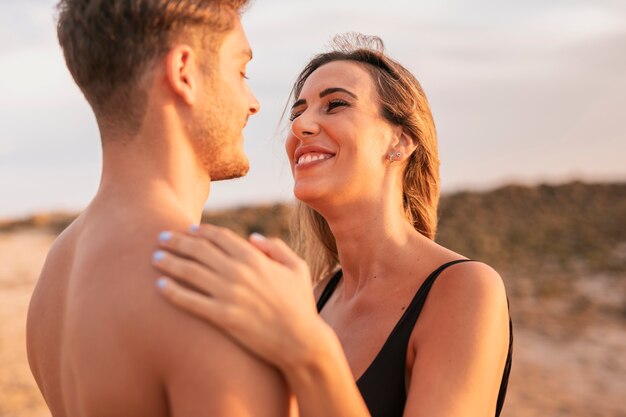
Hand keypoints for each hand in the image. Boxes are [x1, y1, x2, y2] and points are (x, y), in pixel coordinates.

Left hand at [152, 224, 327, 370]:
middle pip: (199, 250)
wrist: (302, 341)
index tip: (188, 230)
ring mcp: (229, 295)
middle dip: (177, 241)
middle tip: (161, 238)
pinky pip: (191, 301)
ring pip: (190, 272)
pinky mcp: (223, 317)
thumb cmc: (300, 304)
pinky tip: (160, 286)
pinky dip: (173, 292)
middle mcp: (239, 272)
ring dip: (169, 262)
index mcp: (255, 258)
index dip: (201, 231)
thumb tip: (253, 237)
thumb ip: (276, 247)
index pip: (220, 237)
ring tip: (154, 258)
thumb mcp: (297, 268)